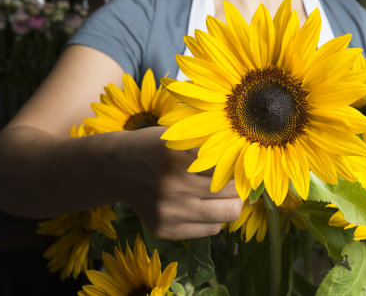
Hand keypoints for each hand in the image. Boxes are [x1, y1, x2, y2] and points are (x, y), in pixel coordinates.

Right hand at [118, 127, 243, 239]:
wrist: (115, 167)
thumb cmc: (157, 146)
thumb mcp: (181, 135)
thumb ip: (211, 147)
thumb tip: (250, 163)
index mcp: (179, 155)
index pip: (230, 166)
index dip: (240, 164)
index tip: (243, 162)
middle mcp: (173, 185)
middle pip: (232, 191)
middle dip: (238, 185)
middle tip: (234, 179)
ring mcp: (168, 210)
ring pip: (226, 214)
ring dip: (230, 203)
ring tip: (223, 194)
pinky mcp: (164, 229)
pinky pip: (210, 230)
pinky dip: (214, 218)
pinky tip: (204, 205)